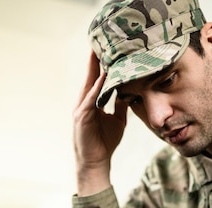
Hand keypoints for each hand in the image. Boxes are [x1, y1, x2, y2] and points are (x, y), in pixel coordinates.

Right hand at [73, 51, 128, 195]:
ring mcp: (81, 109)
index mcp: (92, 101)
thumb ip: (120, 103)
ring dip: (95, 70)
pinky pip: (90, 100)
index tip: (106, 47)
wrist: (96, 162)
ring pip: (89, 85)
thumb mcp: (117, 119)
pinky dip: (96, 89)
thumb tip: (130, 89)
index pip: (96, 78)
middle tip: (100, 41)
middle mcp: (84, 102)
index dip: (100, 63)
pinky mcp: (82, 118)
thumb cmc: (105, 141)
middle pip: (90, 76)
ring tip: (100, 53)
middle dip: (94, 59)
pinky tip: (102, 78)